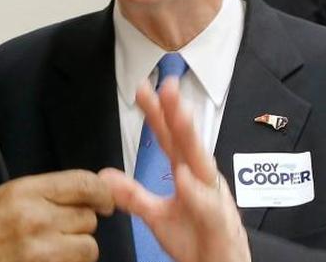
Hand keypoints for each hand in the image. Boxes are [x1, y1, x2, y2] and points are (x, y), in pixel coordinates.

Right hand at [0, 170, 114, 261]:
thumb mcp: (1, 197)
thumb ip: (42, 191)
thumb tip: (87, 188)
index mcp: (24, 192)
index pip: (83, 184)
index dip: (102, 192)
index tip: (105, 201)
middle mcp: (37, 219)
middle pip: (89, 217)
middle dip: (81, 224)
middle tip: (62, 229)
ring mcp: (43, 252)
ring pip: (88, 246)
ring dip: (78, 248)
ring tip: (55, 249)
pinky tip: (50, 261)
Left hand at [99, 78, 250, 261]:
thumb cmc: (196, 239)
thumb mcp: (157, 215)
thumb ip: (134, 195)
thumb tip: (105, 176)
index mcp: (188, 174)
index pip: (170, 139)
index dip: (157, 114)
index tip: (144, 89)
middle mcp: (202, 180)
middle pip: (187, 141)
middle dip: (177, 112)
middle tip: (167, 86)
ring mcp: (213, 199)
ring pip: (202, 164)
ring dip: (190, 138)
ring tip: (178, 114)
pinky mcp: (219, 223)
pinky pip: (208, 205)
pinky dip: (196, 191)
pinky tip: (185, 175)